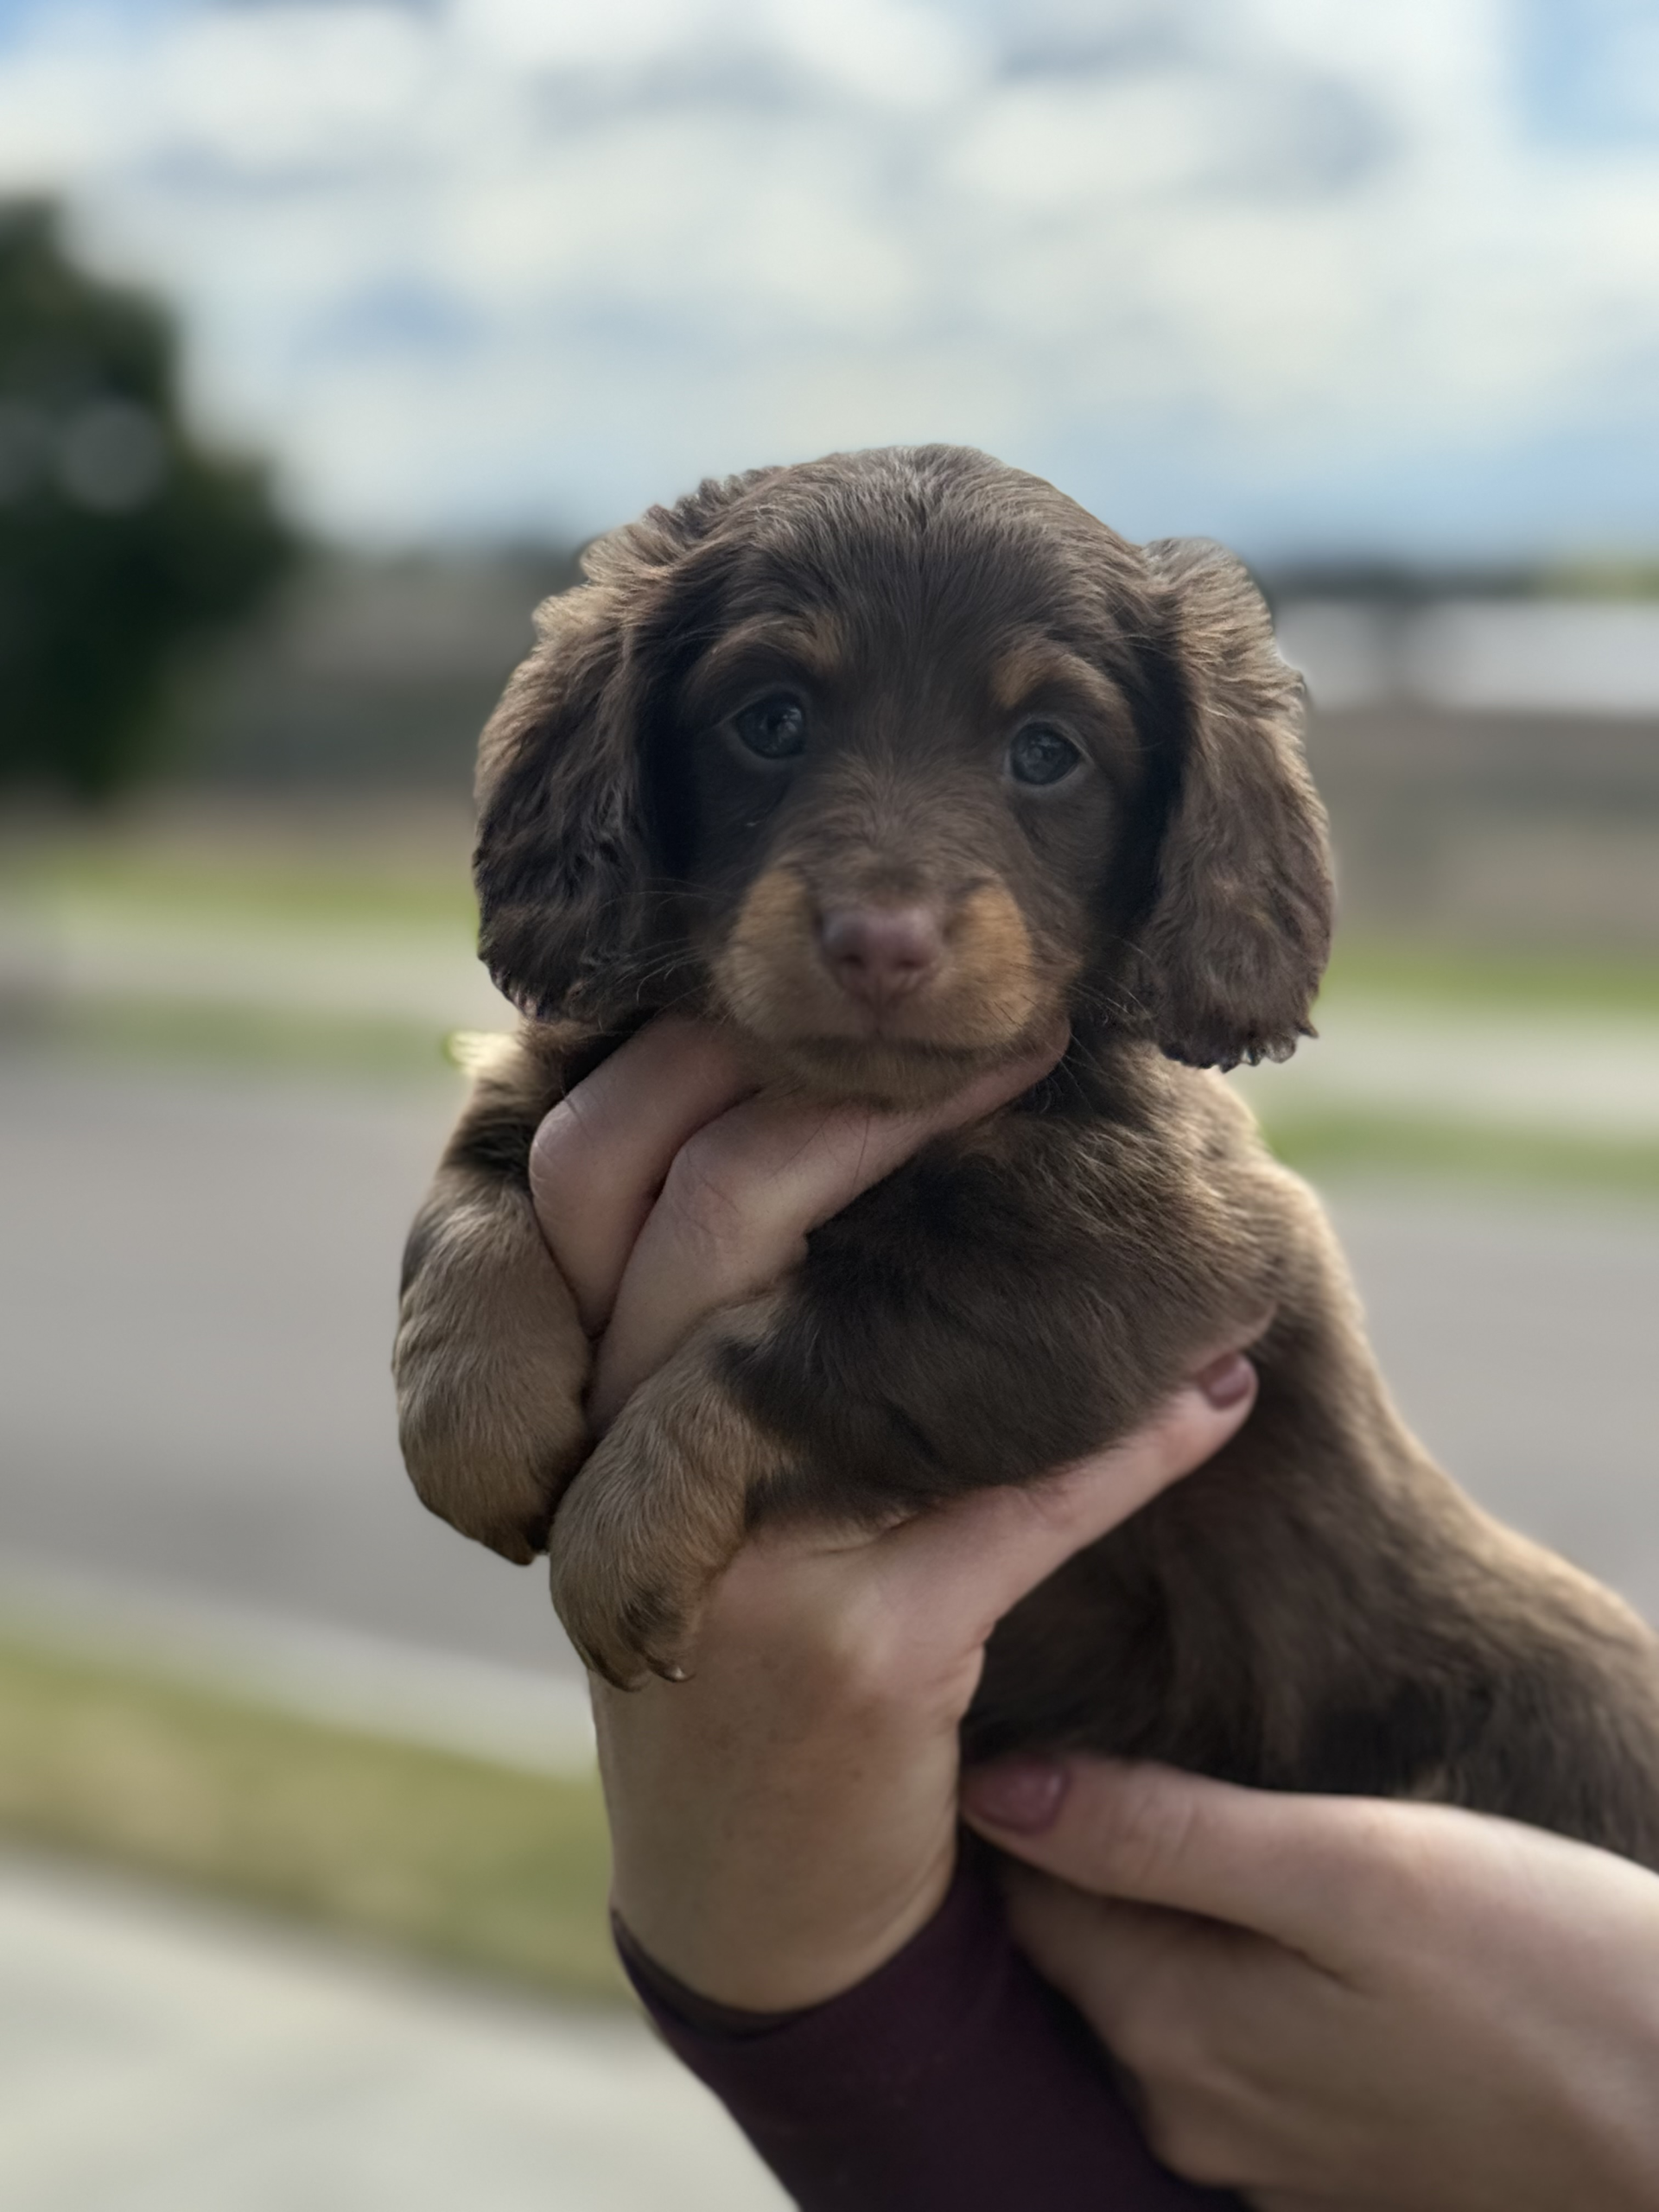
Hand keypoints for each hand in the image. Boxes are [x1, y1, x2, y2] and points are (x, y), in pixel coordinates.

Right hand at [531, 1017, 1259, 2011]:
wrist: (748, 1888)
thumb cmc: (727, 1633)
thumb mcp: (673, 1472)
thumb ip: (701, 1316)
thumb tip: (836, 1103)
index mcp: (571, 1395)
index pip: (592, 1161)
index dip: (713, 1047)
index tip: (860, 984)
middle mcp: (615, 1466)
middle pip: (699, 1211)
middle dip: (859, 1089)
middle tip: (1012, 1025)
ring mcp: (731, 1567)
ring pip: (835, 1343)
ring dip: (993, 1227)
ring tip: (1145, 1158)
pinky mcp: (856, 1662)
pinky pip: (1010, 1510)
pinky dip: (1126, 1443)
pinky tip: (1217, 1387)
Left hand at [963, 1756, 1658, 2210]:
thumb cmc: (1542, 1965)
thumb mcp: (1352, 1866)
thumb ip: (1161, 1831)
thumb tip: (992, 1788)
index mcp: (1171, 2031)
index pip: (1025, 1897)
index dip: (1022, 1795)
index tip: (1044, 1704)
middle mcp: (1186, 2113)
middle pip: (1077, 1950)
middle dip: (1079, 1851)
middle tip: (1113, 1731)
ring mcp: (1256, 2152)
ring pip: (1147, 1995)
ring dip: (1153, 1909)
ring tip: (1195, 1807)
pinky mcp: (1322, 2160)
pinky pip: (1221, 2046)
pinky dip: (1222, 1971)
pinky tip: (1276, 1912)